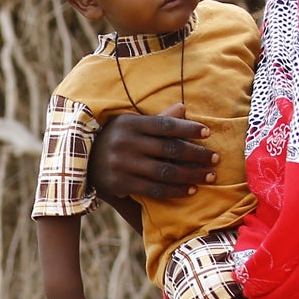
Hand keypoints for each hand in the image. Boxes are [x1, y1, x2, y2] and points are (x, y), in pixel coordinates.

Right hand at [90, 105, 217, 202]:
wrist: (82, 163)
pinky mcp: (120, 184)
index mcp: (130, 124)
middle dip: (196, 155)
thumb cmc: (115, 139)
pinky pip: (154, 189)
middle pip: (169, 149)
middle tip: (216, 159)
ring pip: (164, 171)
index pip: (165, 125)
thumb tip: (183, 108)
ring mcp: (122, 165)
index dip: (188, 129)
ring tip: (209, 177)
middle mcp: (125, 143)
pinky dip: (174, 190)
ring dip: (190, 175)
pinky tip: (190, 190)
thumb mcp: (131, 125)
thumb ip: (158, 120)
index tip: (208, 133)